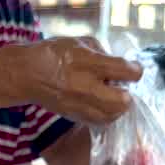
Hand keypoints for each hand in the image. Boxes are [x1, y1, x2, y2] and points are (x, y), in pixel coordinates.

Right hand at [12, 37, 142, 124]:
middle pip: (123, 102)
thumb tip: (117, 67)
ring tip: (112, 97)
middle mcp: (86, 87)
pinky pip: (100, 122)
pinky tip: (102, 106)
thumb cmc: (54, 53)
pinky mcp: (75, 116)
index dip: (135, 70)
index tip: (133, 69)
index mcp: (90, 64)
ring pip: (112, 116)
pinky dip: (106, 115)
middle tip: (122, 88)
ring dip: (118, 107)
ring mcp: (80, 105)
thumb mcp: (81, 42)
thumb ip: (103, 53)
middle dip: (128, 94)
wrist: (28, 74)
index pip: (126, 71)